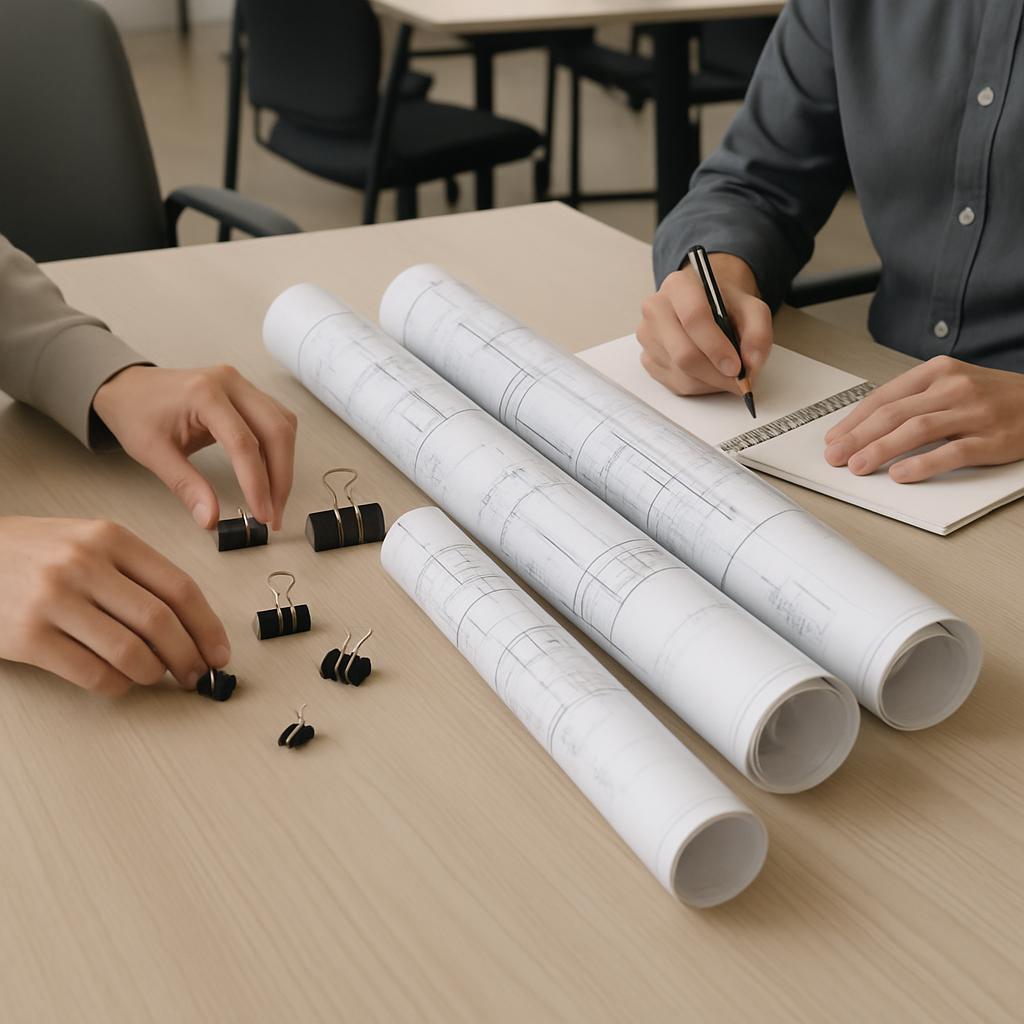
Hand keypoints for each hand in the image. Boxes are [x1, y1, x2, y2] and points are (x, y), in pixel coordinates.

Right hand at [0, 517, 229, 695]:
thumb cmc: (34, 553)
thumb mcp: (88, 542)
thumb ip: (136, 574)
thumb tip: (189, 625)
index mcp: (110, 538)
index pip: (179, 588)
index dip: (208, 627)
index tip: (220, 653)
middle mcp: (84, 565)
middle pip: (160, 622)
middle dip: (188, 657)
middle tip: (196, 675)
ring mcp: (53, 600)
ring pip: (130, 652)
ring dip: (153, 674)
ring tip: (155, 677)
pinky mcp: (28, 636)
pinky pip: (92, 674)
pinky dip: (116, 686)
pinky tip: (118, 682)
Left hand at [92, 365, 296, 529]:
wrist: (128, 388)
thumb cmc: (136, 412)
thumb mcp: (153, 453)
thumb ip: (186, 486)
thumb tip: (211, 517)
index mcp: (204, 393)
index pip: (244, 443)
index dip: (257, 483)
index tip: (262, 513)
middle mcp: (230, 383)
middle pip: (276, 431)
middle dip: (280, 478)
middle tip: (273, 513)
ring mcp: (242, 385)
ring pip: (284, 425)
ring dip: (284, 464)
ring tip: (273, 498)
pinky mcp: (248, 394)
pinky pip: (277, 420)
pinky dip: (279, 450)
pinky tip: (270, 472)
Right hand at [636, 253, 772, 394]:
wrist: (705, 304)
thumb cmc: (724, 305)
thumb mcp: (752, 308)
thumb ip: (758, 333)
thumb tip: (751, 364)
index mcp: (679, 285)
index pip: (693, 318)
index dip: (716, 347)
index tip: (736, 367)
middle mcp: (655, 309)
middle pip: (684, 353)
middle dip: (716, 374)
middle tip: (738, 380)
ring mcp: (647, 336)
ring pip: (681, 374)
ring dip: (711, 382)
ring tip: (726, 373)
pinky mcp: (646, 358)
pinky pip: (674, 384)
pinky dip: (699, 386)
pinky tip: (709, 372)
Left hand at [824, 355, 1023, 481]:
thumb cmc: (992, 397)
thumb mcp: (952, 385)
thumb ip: (914, 401)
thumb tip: (866, 427)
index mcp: (938, 372)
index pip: (885, 397)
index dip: (854, 420)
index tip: (834, 438)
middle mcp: (954, 388)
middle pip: (894, 413)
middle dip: (858, 436)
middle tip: (835, 456)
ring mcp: (974, 413)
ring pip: (917, 429)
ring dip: (881, 449)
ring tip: (858, 466)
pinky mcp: (992, 439)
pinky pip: (952, 452)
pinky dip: (923, 464)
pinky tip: (901, 474)